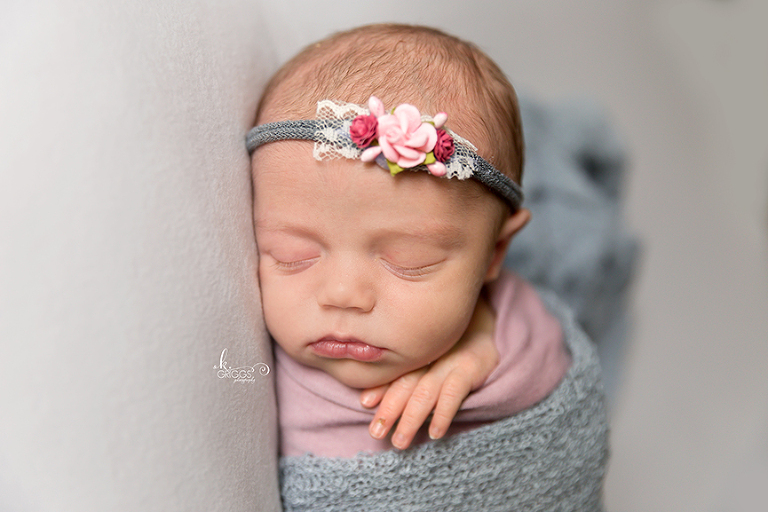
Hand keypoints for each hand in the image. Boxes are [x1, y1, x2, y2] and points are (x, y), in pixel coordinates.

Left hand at [359, 292, 498, 449]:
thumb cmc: (452, 349)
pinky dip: (442, 413)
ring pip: (425, 391)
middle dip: (390, 409)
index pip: (395, 372)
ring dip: (411, 418)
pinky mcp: (471, 367)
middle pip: (406, 383)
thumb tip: (365, 401)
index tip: (365, 403)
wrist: (486, 327)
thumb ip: (401, 377)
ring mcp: (451, 359)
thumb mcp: (426, 359)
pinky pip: (453, 392)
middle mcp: (431, 354)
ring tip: (400, 441)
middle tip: (376, 433)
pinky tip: (435, 432)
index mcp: (417, 352)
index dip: (379, 388)